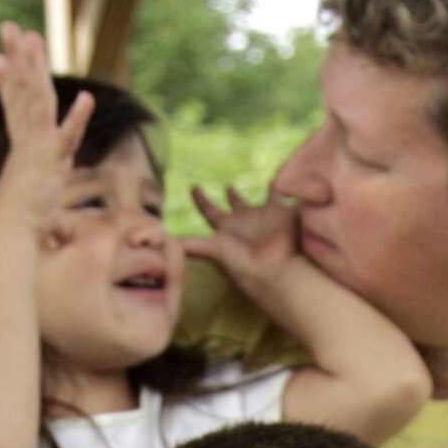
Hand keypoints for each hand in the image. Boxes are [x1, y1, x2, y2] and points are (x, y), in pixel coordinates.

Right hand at [0, 22, 94, 238]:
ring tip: (32, 37)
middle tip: (8, 27)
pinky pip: (66, 138)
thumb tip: (53, 230)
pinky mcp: (51, 162)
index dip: (6, 82)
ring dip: (35, 67)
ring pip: (37, 99)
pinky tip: (88, 101)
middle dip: (16, 57)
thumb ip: (49, 213)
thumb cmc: (19, 228)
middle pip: (22, 91)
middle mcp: (28, 142)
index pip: (13, 108)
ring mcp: (38, 148)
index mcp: (23, 150)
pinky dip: (77, 121)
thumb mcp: (38, 213)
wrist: (12, 236)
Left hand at [180, 183, 302, 283]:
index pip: (209, 210)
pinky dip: (288, 185)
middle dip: (232, 195)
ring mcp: (266, 218)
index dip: (200, 199)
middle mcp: (245, 223)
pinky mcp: (284, 214)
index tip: (193, 187)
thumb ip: (190, 244)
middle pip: (236, 204)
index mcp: (225, 229)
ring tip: (270, 181)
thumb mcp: (212, 251)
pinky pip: (285, 194)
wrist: (273, 271)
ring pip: (264, 199)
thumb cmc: (242, 264)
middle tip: (228, 185)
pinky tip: (291, 176)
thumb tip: (157, 240)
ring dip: (265, 190)